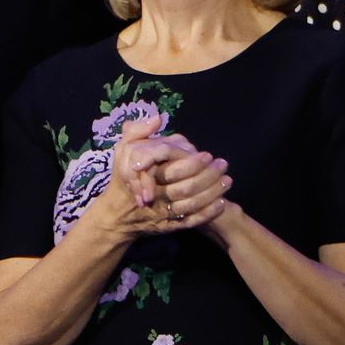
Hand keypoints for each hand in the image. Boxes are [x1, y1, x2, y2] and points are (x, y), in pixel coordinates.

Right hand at [103, 115, 229, 233]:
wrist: (118, 213)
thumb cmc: (122, 178)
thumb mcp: (123, 150)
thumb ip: (138, 132)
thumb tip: (157, 118)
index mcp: (146, 175)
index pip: (172, 169)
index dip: (192, 162)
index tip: (208, 155)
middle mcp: (155, 195)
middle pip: (186, 187)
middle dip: (208, 176)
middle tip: (223, 165)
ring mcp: (162, 212)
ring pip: (191, 204)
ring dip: (212, 193)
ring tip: (227, 181)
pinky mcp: (168, 225)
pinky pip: (191, 221)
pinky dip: (208, 213)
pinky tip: (221, 203)